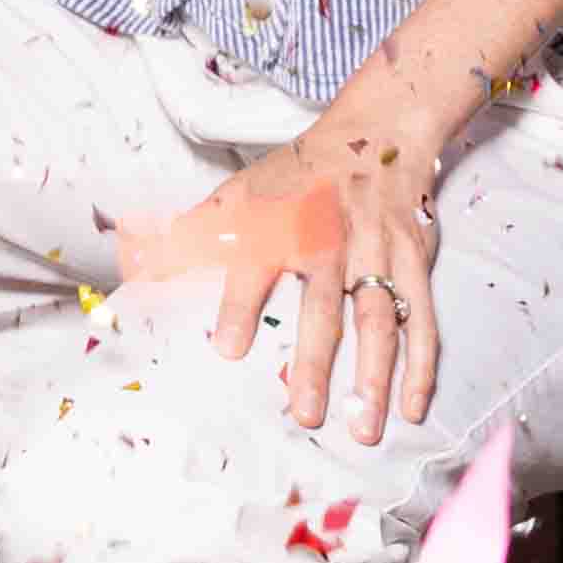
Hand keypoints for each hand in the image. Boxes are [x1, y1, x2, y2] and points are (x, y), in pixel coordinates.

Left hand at [113, 120, 447, 442]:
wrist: (378, 134)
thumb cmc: (301, 175)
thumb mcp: (242, 190)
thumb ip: (196, 233)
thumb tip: (140, 265)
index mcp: (283, 221)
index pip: (257, 263)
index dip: (241, 303)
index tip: (229, 349)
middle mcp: (332, 239)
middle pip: (324, 305)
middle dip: (316, 361)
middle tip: (306, 414)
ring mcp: (378, 253)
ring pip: (379, 319)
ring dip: (374, 376)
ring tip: (363, 428)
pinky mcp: (414, 262)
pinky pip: (422, 318)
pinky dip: (420, 364)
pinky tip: (411, 405)